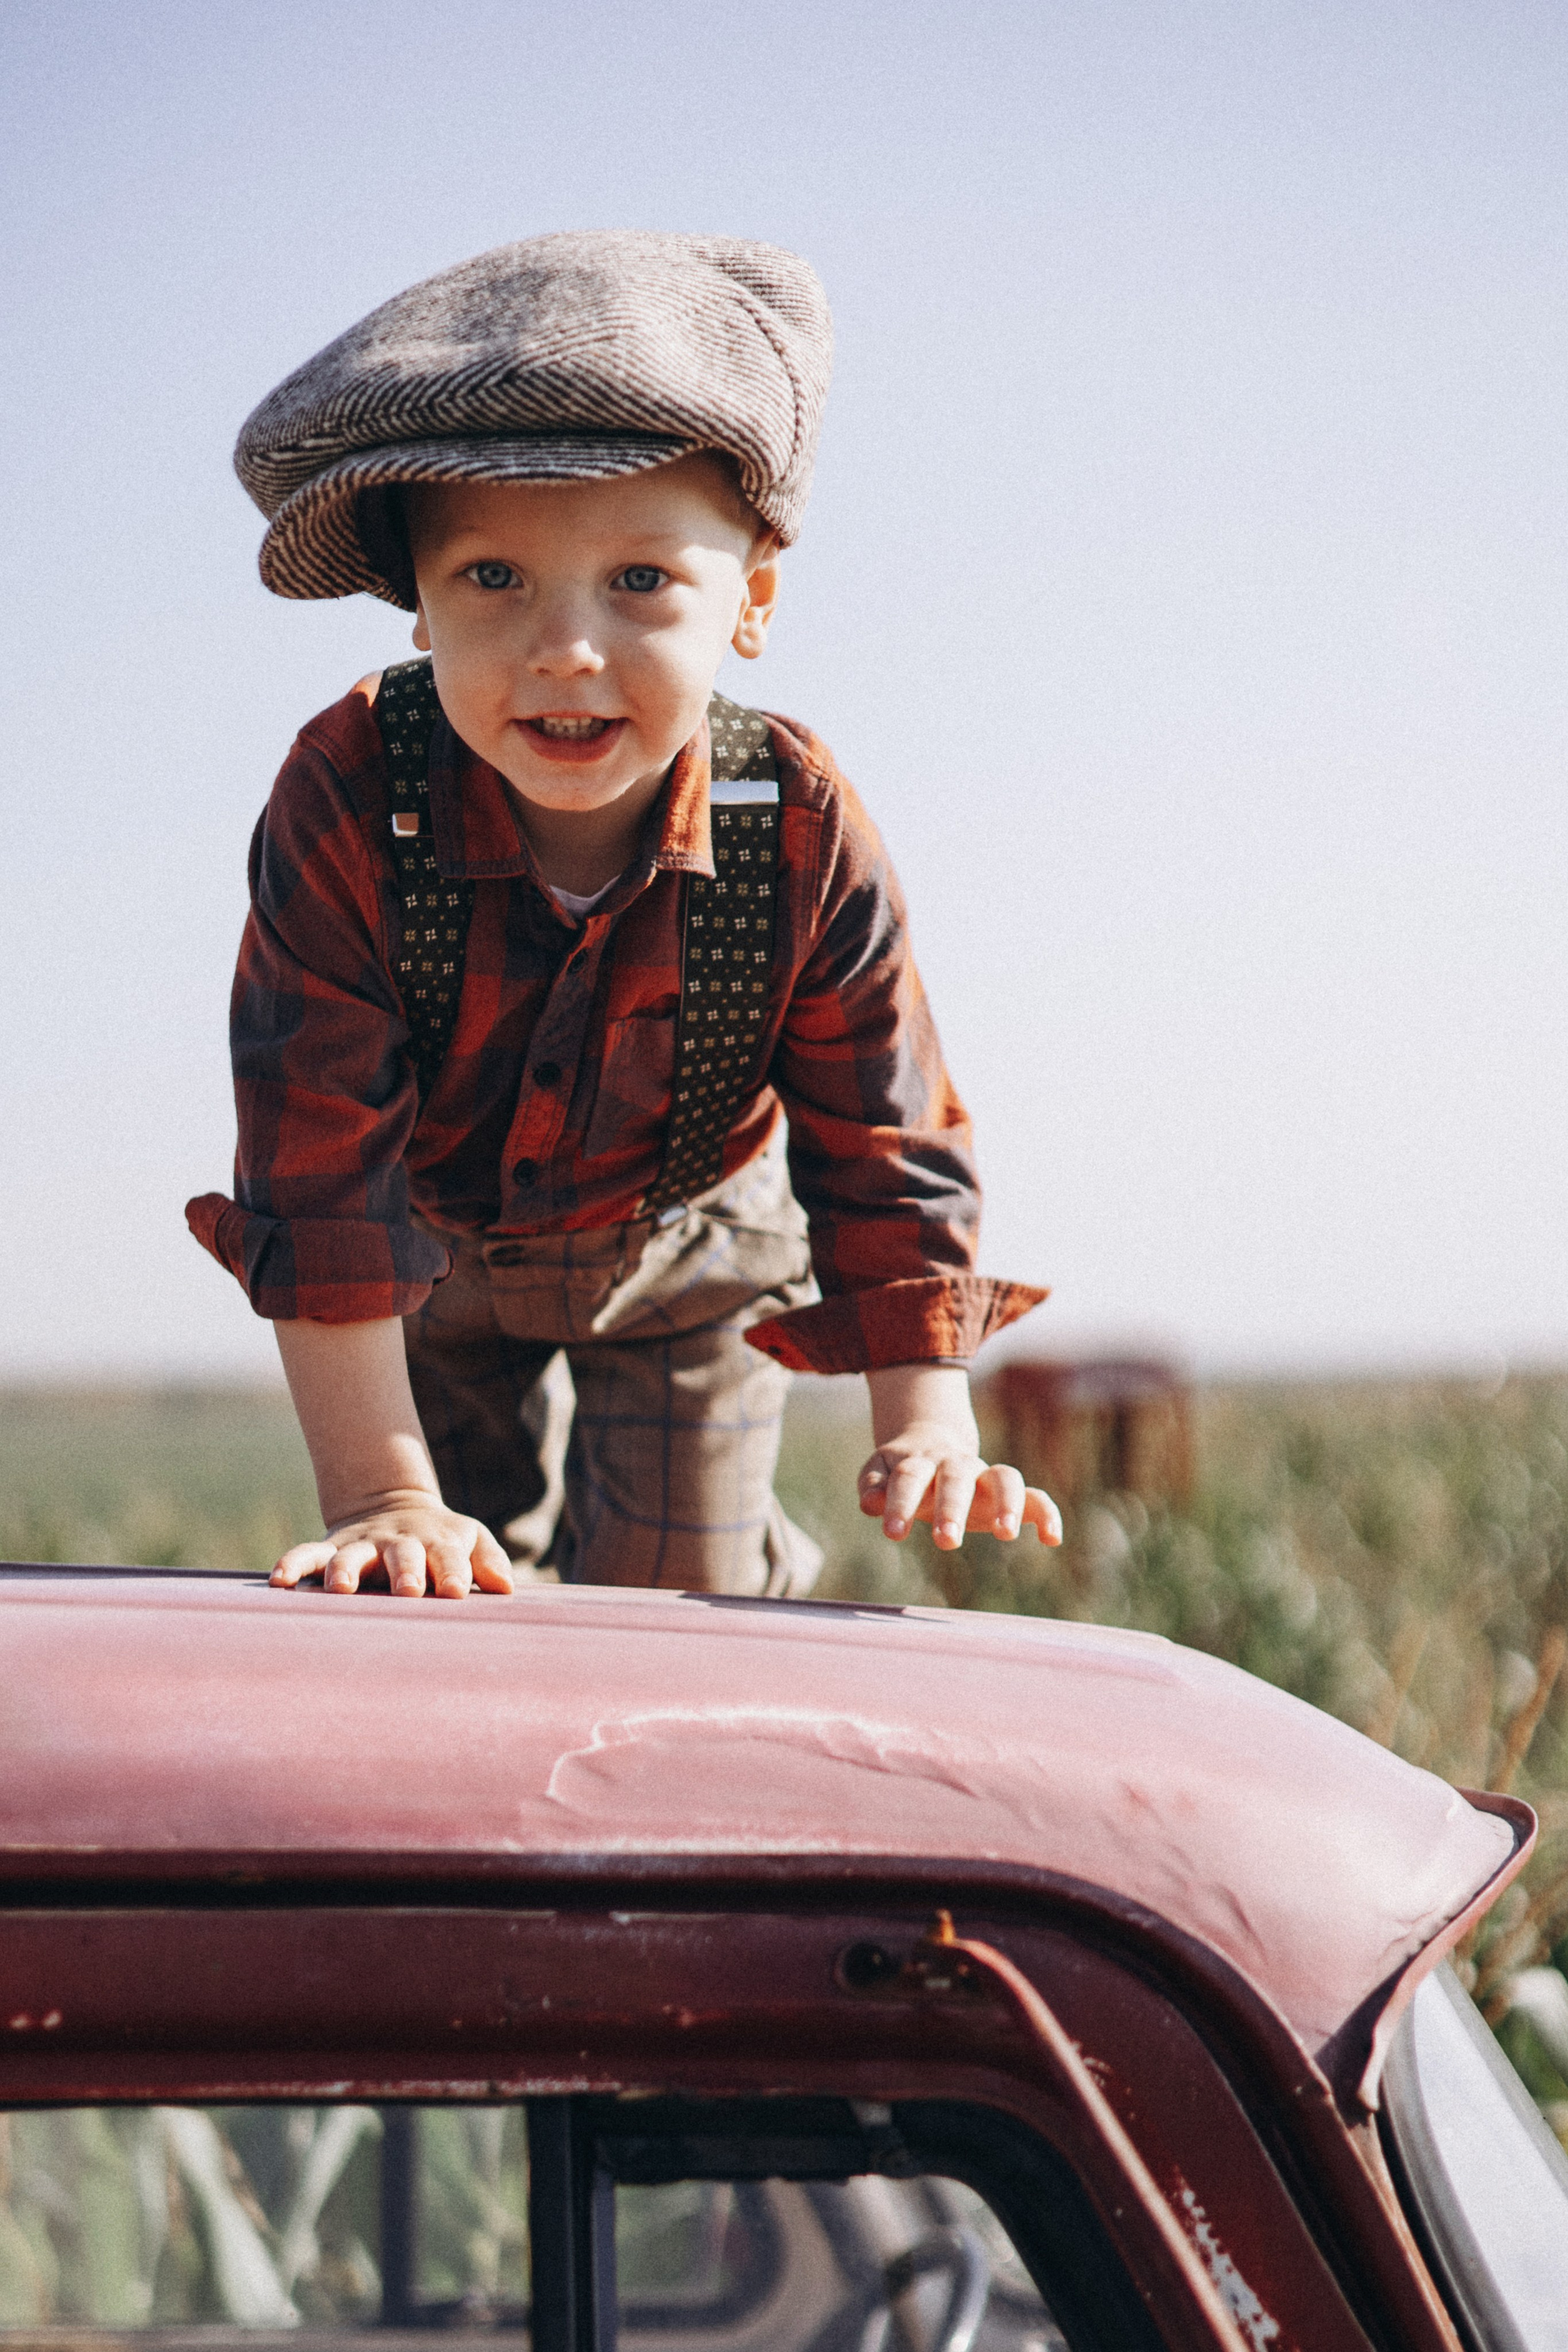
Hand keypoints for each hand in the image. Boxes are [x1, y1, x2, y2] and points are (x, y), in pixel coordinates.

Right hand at [272, 1490, 514, 1597]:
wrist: (396, 1505)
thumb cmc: (442, 1540)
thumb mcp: (470, 1540)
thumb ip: (489, 1561)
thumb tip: (506, 1587)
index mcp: (437, 1543)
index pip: (449, 1557)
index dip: (453, 1573)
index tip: (456, 1593)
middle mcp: (398, 1544)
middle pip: (402, 1556)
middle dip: (405, 1572)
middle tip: (408, 1591)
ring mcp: (362, 1546)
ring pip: (351, 1556)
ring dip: (344, 1570)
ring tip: (338, 1588)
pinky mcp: (332, 1549)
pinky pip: (308, 1555)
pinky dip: (292, 1564)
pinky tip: (278, 1581)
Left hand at [858, 1427, 1061, 1550]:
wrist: (931, 1443)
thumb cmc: (901, 1468)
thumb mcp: (880, 1470)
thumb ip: (873, 1484)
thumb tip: (869, 1504)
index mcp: (921, 1461)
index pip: (910, 1477)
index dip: (900, 1503)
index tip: (893, 1533)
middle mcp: (957, 1465)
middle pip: (957, 1477)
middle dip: (952, 1507)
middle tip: (945, 1541)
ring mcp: (986, 1477)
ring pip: (1005, 1477)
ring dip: (1007, 1502)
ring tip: (1005, 1535)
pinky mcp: (1009, 1495)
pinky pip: (1036, 1498)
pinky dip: (1047, 1514)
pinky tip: (1053, 1539)